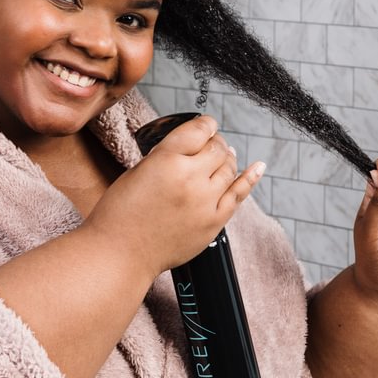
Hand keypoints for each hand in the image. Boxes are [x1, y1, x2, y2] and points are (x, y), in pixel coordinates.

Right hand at [85, 114, 264, 277]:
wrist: (121, 254)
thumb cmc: (120, 214)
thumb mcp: (137, 170)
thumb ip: (165, 156)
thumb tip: (187, 147)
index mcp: (167, 160)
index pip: (199, 130)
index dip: (205, 124)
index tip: (206, 124)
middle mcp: (190, 178)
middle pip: (217, 147)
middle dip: (214, 142)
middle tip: (210, 143)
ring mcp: (205, 202)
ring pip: (229, 168)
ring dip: (227, 158)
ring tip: (223, 155)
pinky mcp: (213, 222)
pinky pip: (239, 194)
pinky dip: (250, 178)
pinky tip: (257, 167)